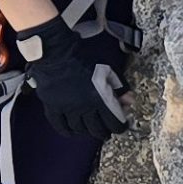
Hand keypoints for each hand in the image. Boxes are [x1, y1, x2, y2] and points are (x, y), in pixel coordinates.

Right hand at [17, 17, 129, 138]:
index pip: (114, 124)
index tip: (120, 124)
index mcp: (100, 99)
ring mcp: (67, 108)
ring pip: (79, 129)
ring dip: (86, 131)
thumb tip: (129, 100)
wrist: (57, 52)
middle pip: (97, 131)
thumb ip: (120, 86)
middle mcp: (84, 107)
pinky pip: (59, 125)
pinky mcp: (53, 106)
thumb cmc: (83, 58)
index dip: (119, 126)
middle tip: (105, 128)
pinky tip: (71, 130)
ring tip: (89, 128)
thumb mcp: (108, 69)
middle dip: (104, 131)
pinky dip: (66, 130)